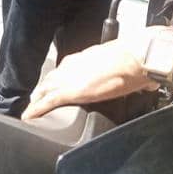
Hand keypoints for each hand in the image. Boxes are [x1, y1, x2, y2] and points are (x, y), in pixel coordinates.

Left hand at [22, 38, 153, 119]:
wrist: (136, 58)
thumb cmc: (135, 58)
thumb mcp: (124, 62)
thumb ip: (124, 72)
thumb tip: (143, 83)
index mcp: (85, 57)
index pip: (64, 68)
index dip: (56, 78)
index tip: (53, 83)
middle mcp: (73, 65)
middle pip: (51, 78)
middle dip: (43, 88)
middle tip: (37, 98)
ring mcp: (70, 78)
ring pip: (46, 89)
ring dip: (38, 99)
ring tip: (32, 108)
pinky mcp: (72, 91)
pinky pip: (48, 102)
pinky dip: (36, 109)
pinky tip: (29, 116)